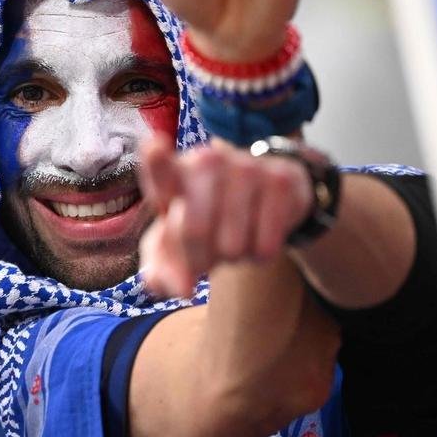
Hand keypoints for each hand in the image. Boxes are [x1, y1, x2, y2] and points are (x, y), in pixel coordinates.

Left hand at [139, 135, 312, 297]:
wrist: (262, 194)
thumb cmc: (206, 219)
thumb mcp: (177, 243)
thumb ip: (162, 270)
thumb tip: (181, 289)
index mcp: (174, 173)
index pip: (160, 167)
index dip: (156, 159)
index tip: (155, 146)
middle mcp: (207, 162)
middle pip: (194, 233)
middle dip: (198, 261)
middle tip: (205, 258)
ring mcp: (246, 167)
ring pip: (233, 246)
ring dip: (232, 258)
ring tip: (232, 239)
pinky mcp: (281, 181)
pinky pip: (265, 246)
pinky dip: (259, 255)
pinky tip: (258, 234)